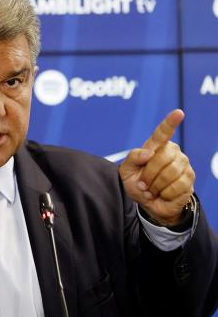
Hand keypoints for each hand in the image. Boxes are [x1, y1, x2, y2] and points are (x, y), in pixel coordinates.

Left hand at [119, 109, 194, 225]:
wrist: (146, 203)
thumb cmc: (136, 182)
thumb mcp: (126, 170)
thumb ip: (133, 158)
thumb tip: (148, 153)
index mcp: (157, 147)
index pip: (163, 133)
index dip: (170, 123)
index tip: (178, 113)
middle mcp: (174, 153)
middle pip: (162, 158)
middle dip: (149, 174)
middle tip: (143, 183)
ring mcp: (184, 166)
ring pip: (170, 174)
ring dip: (155, 186)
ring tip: (152, 189)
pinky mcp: (189, 180)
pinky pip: (176, 187)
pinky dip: (164, 194)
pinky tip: (162, 194)